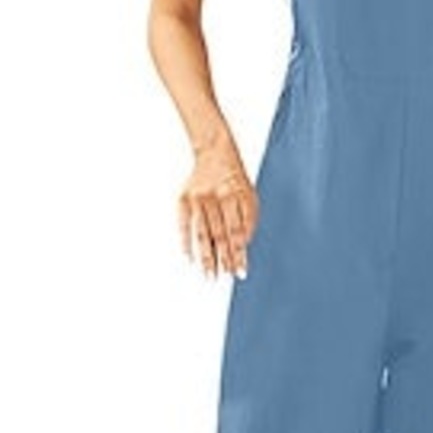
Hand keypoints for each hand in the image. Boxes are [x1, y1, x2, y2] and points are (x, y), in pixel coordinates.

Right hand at [179, 145, 256, 279]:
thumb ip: (249, 221)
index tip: (240, 273)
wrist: (215, 155)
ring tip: (209, 275)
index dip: (239, 254)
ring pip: (203, 233)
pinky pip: (183, 225)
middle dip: (223, 259)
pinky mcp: (183, 199)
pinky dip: (186, 243)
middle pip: (221, 235)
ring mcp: (199, 199)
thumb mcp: (249, 197)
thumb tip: (243, 248)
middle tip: (223, 278)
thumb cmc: (235, 183)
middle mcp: (217, 197)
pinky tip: (189, 260)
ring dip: (206, 256)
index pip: (239, 232)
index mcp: (237, 197)